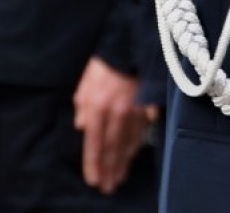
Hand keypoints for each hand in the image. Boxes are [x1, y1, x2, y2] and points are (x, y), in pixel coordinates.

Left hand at [73, 58, 148, 193]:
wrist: (130, 42)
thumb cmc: (103, 64)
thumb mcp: (85, 83)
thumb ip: (82, 106)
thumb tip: (82, 126)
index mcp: (98, 107)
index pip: (94, 143)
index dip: (93, 164)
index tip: (93, 181)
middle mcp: (116, 113)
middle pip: (112, 148)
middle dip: (109, 170)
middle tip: (108, 187)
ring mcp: (134, 110)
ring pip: (128, 142)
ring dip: (123, 162)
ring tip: (119, 176)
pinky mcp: (148, 104)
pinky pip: (142, 128)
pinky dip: (137, 143)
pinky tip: (133, 153)